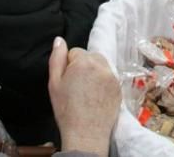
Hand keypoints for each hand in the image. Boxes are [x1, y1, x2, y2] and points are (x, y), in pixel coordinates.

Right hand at [48, 37, 119, 156]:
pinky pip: (109, 77)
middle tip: (76, 85)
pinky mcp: (119, 87)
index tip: (67, 80)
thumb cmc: (66, 110)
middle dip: (83, 66)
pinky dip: (103, 82)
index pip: (75, 52)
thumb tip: (59, 40)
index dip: (68, 65)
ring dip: (94, 72)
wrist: (86, 133)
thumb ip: (56, 58)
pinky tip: (95, 96)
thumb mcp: (54, 83)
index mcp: (84, 62)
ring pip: (101, 65)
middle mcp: (101, 65)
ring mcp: (113, 76)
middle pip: (90, 56)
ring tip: (86, 91)